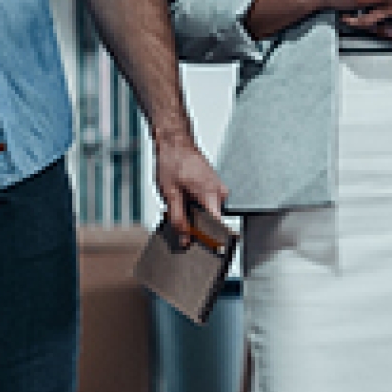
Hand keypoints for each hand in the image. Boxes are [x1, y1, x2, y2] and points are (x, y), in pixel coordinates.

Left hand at [152, 127, 227, 242]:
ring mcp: (219, 189)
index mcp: (211, 196)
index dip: (213, 241)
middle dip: (196, 226)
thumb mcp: (170, 193)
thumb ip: (178, 219)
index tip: (208, 251)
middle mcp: (220, 193)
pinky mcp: (214, 186)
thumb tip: (186, 240)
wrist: (174, 140)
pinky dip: (195, 205)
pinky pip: (207, 204)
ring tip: (179, 201)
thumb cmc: (172, 162)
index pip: (220, 228)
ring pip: (208, 213)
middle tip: (180, 220)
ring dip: (194, 214)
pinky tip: (183, 197)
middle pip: (212, 222)